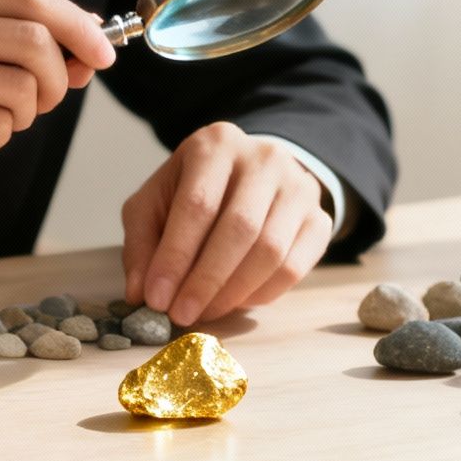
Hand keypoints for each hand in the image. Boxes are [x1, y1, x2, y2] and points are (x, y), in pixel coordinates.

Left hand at [121, 122, 332, 326]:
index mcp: (216, 145)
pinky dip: (262, 294)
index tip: (156, 298)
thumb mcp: (154, 203)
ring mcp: (299, 186)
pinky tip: (235, 302)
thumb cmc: (193, 190)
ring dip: (233, 293)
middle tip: (181, 315)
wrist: (248, 175)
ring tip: (204, 312)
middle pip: (240, 228)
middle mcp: (264, 158)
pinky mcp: (320, 218)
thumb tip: (140, 292)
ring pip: (271, 251)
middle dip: (206, 280)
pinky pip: (295, 267)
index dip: (175, 257)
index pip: (197, 205)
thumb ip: (142, 243)